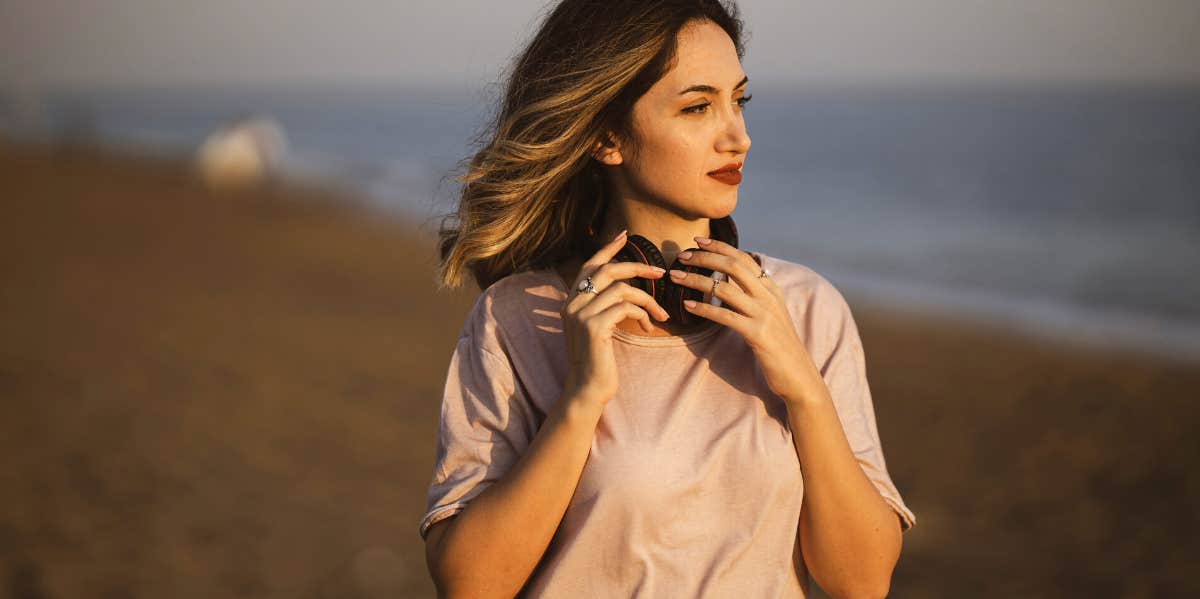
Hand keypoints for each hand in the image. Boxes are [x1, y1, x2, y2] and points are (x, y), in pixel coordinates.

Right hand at [561, 230, 670, 406]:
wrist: (587, 389)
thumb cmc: (598, 360)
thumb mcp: (598, 328)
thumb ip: (605, 307)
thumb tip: (628, 290)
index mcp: (571, 301)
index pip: (589, 266)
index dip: (607, 249)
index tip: (625, 235)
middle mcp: (572, 304)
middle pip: (608, 271)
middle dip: (637, 267)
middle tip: (660, 273)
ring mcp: (581, 314)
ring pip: (623, 290)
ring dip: (648, 301)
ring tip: (661, 315)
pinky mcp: (594, 327)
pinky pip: (625, 307)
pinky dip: (643, 314)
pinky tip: (649, 327)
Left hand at [670, 237, 820, 405]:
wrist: (798, 374)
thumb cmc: (778, 345)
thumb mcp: (769, 313)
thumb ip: (752, 296)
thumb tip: (728, 281)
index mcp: (770, 288)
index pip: (743, 258)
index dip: (719, 247)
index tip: (697, 241)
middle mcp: (768, 296)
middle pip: (733, 266)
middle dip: (704, 257)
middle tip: (681, 256)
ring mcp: (764, 314)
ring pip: (725, 288)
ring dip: (696, 280)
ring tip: (676, 277)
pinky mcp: (757, 333)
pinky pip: (725, 316)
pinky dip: (704, 309)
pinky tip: (688, 306)